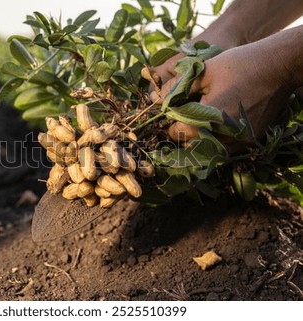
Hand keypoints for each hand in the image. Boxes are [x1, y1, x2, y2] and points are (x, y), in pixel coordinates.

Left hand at [155, 43, 294, 147]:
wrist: (279, 66)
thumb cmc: (239, 64)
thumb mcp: (204, 71)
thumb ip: (176, 88)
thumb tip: (155, 99)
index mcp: (209, 119)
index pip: (176, 132)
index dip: (170, 121)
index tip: (172, 110)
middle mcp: (225, 136)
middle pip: (189, 145)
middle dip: (182, 132)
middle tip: (182, 115)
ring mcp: (239, 141)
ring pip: (206, 151)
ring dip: (197, 139)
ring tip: (197, 119)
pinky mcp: (250, 141)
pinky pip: (224, 148)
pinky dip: (214, 140)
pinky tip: (214, 124)